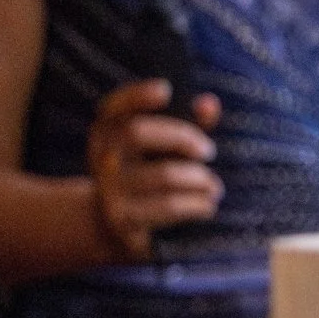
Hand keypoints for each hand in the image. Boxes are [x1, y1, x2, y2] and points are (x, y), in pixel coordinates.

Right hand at [86, 79, 222, 259]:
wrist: (114, 227)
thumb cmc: (150, 174)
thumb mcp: (164, 148)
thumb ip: (189, 123)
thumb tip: (209, 104)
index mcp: (108, 134)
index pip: (114, 107)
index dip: (136, 95)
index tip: (166, 90)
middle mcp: (103, 158)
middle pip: (137, 133)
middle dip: (181, 136)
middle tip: (209, 151)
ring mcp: (110, 189)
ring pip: (161, 174)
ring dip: (199, 178)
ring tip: (215, 187)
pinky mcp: (124, 219)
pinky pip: (167, 206)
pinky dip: (195, 204)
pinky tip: (208, 206)